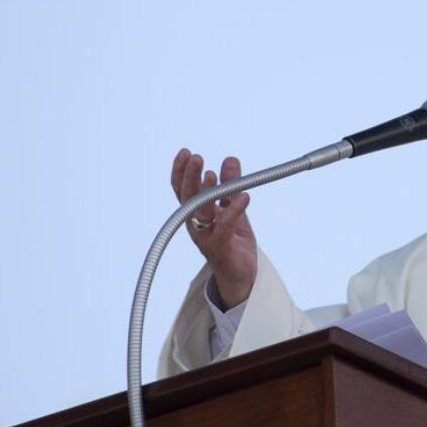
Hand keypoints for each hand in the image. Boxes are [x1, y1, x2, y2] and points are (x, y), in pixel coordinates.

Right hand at [171, 148, 257, 307]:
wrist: (241, 275)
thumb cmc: (233, 240)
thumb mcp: (233, 207)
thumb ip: (231, 186)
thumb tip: (230, 159)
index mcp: (196, 213)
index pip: (182, 190)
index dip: (181, 171)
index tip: (186, 152)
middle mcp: (196, 225)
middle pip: (188, 198)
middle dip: (190, 177)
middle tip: (196, 158)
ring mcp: (206, 237)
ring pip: (200, 212)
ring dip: (205, 191)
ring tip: (212, 174)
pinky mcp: (220, 247)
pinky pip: (225, 227)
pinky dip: (234, 211)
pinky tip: (245, 197)